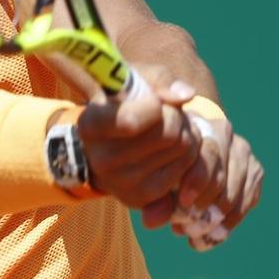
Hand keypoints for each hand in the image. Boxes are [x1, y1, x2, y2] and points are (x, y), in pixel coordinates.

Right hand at [76, 67, 200, 209]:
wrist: (107, 145)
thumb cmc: (125, 105)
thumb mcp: (134, 82)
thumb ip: (160, 81)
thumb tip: (186, 95)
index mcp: (90, 125)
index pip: (132, 121)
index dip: (155, 104)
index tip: (153, 101)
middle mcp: (101, 159)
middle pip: (169, 132)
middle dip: (177, 116)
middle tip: (168, 113)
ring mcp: (121, 182)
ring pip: (183, 147)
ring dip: (187, 131)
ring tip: (170, 128)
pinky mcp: (142, 196)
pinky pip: (187, 166)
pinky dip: (188, 152)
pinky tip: (171, 149)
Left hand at [145, 130, 263, 247]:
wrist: (182, 150)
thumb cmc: (162, 162)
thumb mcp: (154, 176)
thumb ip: (153, 198)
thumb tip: (151, 222)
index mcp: (196, 124)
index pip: (207, 153)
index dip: (198, 181)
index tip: (184, 204)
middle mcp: (224, 132)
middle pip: (223, 175)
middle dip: (206, 207)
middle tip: (188, 228)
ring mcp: (242, 150)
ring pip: (237, 192)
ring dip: (217, 221)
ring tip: (196, 236)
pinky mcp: (254, 171)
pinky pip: (247, 201)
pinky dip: (229, 223)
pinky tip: (210, 238)